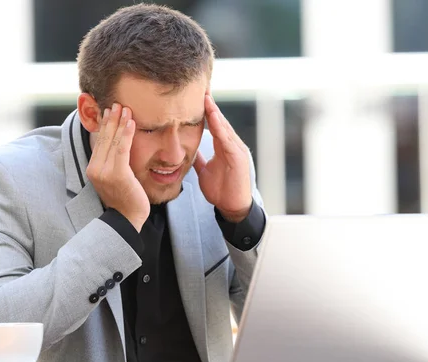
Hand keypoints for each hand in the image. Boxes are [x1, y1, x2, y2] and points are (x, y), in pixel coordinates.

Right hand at [86, 103, 149, 231]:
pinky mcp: (117, 174)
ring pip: (112, 141)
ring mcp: (104, 172)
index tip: (110, 111)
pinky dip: (126, 134)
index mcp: (93, 169)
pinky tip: (131, 122)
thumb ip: (113, 162)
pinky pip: (122, 149)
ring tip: (125, 108)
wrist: (128, 219)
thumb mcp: (116, 177)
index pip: (99, 142)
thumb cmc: (126, 198)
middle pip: (104, 138)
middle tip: (117, 103)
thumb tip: (118, 145)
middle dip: (111, 119)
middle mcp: (95, 169)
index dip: (105, 125)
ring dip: (119, 122)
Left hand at [194, 95, 251, 221]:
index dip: (205, 111)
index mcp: (223, 147)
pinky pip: (227, 139)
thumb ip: (199, 159)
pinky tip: (214, 116)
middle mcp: (231, 145)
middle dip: (210, 105)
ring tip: (206, 97)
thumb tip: (189, 151)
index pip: (213, 124)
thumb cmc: (221, 190)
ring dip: (215, 112)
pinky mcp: (238, 158)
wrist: (232, 207)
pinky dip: (220, 127)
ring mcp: (236, 150)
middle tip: (201, 87)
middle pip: (220, 121)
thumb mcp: (205, 171)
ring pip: (224, 127)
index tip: (195, 96)